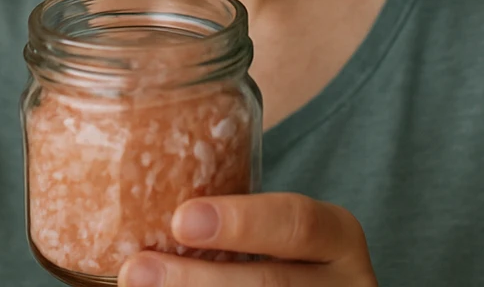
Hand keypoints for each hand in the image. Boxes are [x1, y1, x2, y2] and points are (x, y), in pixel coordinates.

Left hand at [119, 194, 377, 286]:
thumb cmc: (272, 255)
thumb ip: (231, 222)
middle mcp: (346, 283)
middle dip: (198, 280)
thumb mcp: (273, 232)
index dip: (242, 221)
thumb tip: (139, 205)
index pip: (298, 222)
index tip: (181, 219)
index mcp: (337, 237)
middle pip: (271, 284)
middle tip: (137, 270)